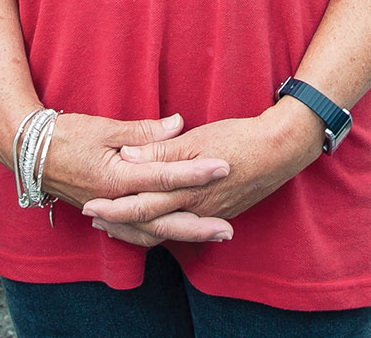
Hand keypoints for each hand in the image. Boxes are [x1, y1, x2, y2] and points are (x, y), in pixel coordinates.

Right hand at [27, 112, 232, 229]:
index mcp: (115, 177)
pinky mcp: (103, 213)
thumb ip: (143, 131)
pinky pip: (133, 233)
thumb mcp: (103, 127)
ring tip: (212, 236)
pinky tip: (173, 238)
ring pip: (150, 233)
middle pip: (162, 219)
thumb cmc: (64, 134)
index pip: (164, 176)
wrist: (28, 152)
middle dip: (197, 224)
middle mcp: (113, 201)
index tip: (223, 167)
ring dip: (182, 235)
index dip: (195, 172)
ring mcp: (108, 211)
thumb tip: (178, 124)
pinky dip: (155, 237)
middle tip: (229, 229)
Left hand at [80, 101, 322, 245]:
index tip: (89, 205)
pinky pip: (182, 228)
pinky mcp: (218, 212)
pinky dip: (161, 228)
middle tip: (92, 220)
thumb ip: (161, 150)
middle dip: (119, 224)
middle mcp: (194, 209)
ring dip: (137, 228)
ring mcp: (207, 214)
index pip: (142, 203)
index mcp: (186, 189)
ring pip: (165, 230)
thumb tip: (127, 155)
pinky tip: (152, 223)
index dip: (114, 207)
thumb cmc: (238, 139)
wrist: (281, 150)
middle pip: (149, 223)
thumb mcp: (197, 139)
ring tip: (112, 224)